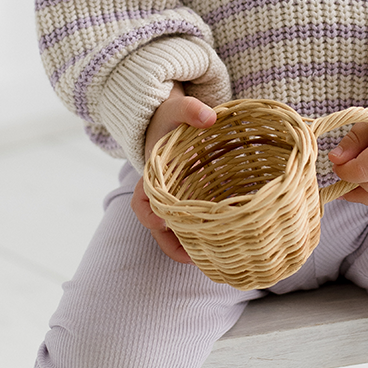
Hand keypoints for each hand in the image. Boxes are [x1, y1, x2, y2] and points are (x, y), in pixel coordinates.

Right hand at [130, 84, 217, 262]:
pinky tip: (225, 244)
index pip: (142, 202)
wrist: (175, 122)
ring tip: (211, 258)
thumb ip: (189, 110)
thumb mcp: (177, 110)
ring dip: (189, 246)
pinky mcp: (193, 201)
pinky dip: (203, 236)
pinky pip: (193, 225)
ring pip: (175, 232)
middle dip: (173, 242)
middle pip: (158, 227)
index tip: (162, 220)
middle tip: (192, 256)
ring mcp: (176, 200)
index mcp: (152, 175)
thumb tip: (210, 117)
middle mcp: (161, 194)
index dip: (150, 214)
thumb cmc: (173, 119)